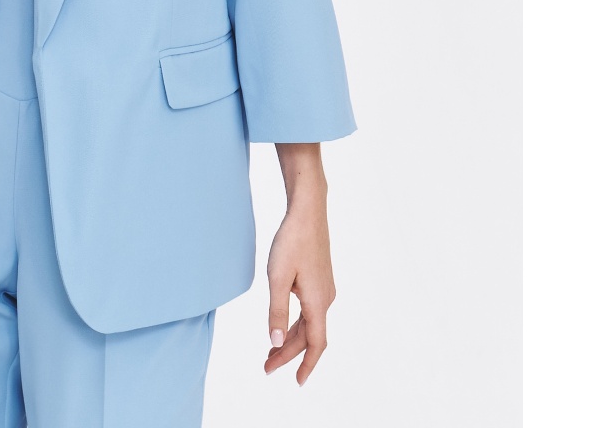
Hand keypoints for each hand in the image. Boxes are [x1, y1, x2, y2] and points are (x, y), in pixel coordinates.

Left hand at [263, 197, 336, 385]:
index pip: (315, 344)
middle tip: (266, 366)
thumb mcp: (278, 277)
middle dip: (288, 353)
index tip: (297, 382)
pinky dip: (296, 322)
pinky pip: (309, 310)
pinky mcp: (320, 279)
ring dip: (291, 338)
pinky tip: (283, 322)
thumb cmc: (292, 241)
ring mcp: (324, 288)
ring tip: (271, 350)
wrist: (307, 211)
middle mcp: (325, 299)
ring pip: (309, 322)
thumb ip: (276, 311)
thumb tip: (274, 342)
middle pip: (310, 336)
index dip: (307, 365)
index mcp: (317, 302)